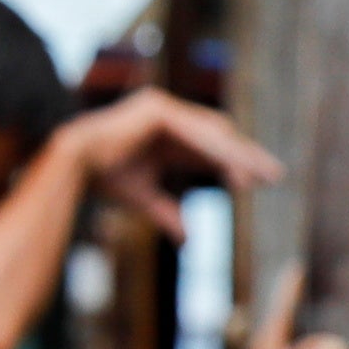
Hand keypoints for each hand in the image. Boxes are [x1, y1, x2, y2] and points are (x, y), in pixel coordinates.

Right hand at [62, 84, 279, 230]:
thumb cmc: (104, 178)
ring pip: (211, 134)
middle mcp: (168, 116)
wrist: (74, 165)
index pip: (208, 146)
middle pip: (217, 135)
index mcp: (165, 134)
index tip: (257, 183)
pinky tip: (233, 170)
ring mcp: (164, 109)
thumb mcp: (144, 198)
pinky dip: (214, 151)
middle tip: (274, 176)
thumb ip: (167, 212)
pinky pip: (195, 134)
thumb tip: (188, 239)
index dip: (233, 164)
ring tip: (257, 178)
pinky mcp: (159, 109)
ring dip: (236, 156)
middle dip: (245, 157)